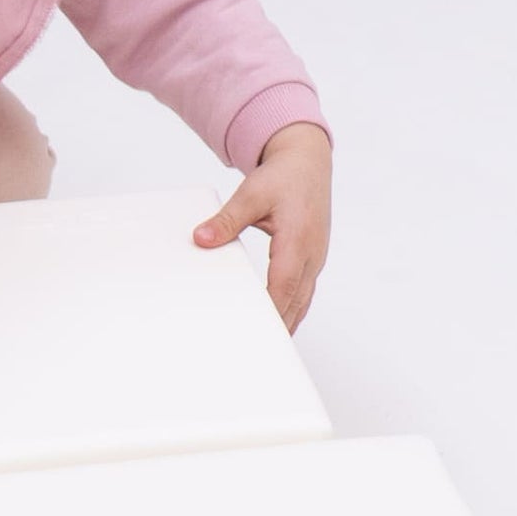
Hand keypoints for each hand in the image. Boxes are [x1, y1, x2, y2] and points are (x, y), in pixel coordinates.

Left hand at [193, 123, 331, 332]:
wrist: (308, 163)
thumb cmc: (283, 177)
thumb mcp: (250, 194)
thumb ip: (226, 220)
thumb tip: (201, 238)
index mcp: (297, 240)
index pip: (283, 286)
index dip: (271, 311)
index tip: (254, 330)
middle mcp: (311, 254)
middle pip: (294, 301)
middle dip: (276, 328)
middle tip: (254, 352)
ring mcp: (315, 259)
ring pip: (302, 301)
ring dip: (286, 323)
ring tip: (264, 349)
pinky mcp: (312, 259)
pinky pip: (304, 292)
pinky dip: (291, 310)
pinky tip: (278, 325)